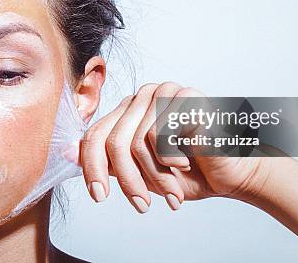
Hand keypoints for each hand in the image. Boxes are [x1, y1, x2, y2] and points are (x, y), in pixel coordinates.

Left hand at [79, 82, 269, 212]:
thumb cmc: (189, 172)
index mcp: (129, 109)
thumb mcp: (141, 171)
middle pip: (113, 142)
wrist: (230, 172)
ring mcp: (165, 92)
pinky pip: (160, 135)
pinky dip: (172, 159)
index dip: (92, 168)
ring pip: (136, 143)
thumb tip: (66, 152)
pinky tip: (187, 162)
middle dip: (128, 182)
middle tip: (142, 205)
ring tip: (173, 192)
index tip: (98, 196)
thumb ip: (109, 161)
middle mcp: (144, 96)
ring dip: (155, 177)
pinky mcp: (186, 96)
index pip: (96, 134)